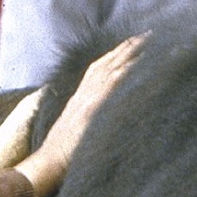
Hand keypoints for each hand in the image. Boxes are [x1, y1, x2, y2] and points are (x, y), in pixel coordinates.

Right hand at [14, 34, 145, 196]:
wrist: (48, 162)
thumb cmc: (62, 152)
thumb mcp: (76, 127)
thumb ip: (88, 115)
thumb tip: (100, 114)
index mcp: (81, 98)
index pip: (99, 68)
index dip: (115, 54)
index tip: (131, 43)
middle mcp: (84, 94)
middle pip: (107, 63)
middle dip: (127, 47)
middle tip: (148, 34)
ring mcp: (88, 100)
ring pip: (111, 69)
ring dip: (129, 53)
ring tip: (148, 41)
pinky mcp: (92, 110)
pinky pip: (112, 86)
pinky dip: (125, 72)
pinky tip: (139, 65)